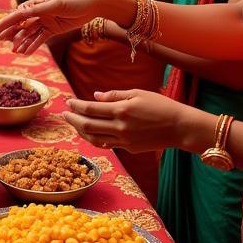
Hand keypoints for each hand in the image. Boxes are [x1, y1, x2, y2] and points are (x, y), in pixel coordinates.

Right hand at [0, 0, 113, 52]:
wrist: (94, 5)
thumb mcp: (56, 4)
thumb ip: (38, 9)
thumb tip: (20, 12)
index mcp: (38, 3)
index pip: (19, 12)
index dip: (7, 20)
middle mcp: (40, 12)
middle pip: (22, 23)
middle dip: (12, 31)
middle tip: (1, 40)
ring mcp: (47, 21)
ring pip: (30, 32)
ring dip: (22, 41)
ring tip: (15, 51)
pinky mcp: (54, 29)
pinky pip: (41, 38)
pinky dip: (33, 45)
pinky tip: (26, 52)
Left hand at [63, 89, 188, 153]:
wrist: (179, 127)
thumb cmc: (160, 105)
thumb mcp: (137, 93)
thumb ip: (115, 95)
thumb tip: (96, 95)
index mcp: (121, 110)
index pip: (91, 109)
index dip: (76, 105)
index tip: (68, 101)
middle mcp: (120, 127)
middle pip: (88, 125)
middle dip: (72, 119)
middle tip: (63, 114)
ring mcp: (124, 140)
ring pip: (95, 139)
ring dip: (81, 132)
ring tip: (74, 125)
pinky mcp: (129, 148)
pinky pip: (108, 144)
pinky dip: (96, 138)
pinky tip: (91, 132)